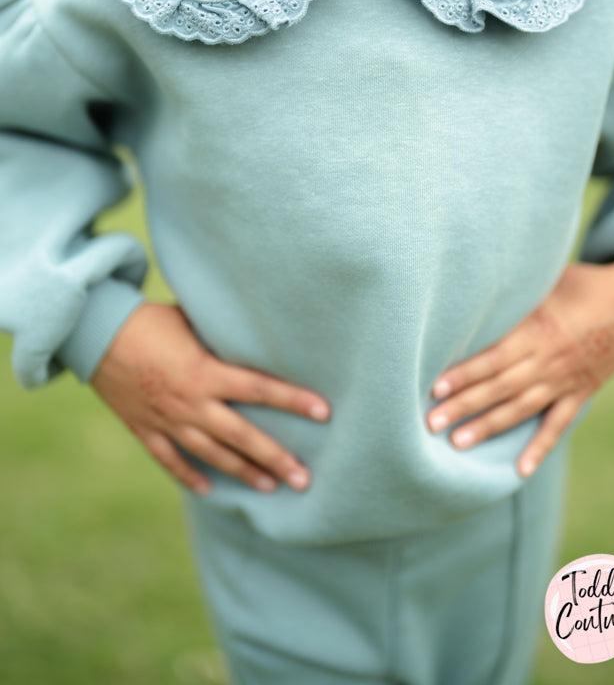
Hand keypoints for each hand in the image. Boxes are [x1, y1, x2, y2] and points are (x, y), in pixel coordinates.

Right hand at [91, 302, 330, 494]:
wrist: (94, 332)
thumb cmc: (149, 319)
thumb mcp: (192, 321)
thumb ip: (222, 336)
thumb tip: (255, 333)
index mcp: (206, 372)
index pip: (261, 389)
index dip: (294, 400)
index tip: (324, 412)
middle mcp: (191, 403)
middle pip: (243, 437)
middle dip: (277, 458)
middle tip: (305, 479)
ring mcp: (167, 421)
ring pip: (212, 455)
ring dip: (243, 473)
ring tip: (271, 487)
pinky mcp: (144, 429)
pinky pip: (171, 460)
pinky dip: (190, 476)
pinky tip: (209, 490)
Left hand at [427, 248, 613, 477]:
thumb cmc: (584, 283)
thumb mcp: (547, 278)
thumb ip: (513, 290)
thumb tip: (473, 281)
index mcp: (538, 329)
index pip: (493, 357)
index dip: (464, 373)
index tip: (435, 388)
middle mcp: (548, 360)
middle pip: (499, 388)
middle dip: (464, 406)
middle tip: (431, 423)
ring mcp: (565, 381)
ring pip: (521, 410)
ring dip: (488, 427)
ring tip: (458, 443)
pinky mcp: (581, 393)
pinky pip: (557, 425)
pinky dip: (540, 448)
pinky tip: (520, 469)